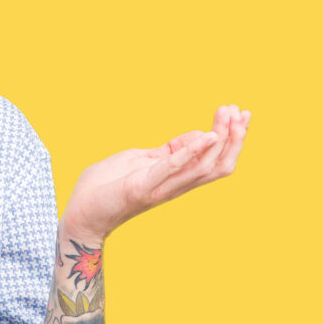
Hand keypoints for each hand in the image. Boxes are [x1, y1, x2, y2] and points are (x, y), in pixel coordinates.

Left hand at [61, 104, 250, 244]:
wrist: (79, 212)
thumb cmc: (106, 186)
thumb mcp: (140, 159)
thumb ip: (169, 150)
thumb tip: (199, 135)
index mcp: (173, 178)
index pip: (212, 158)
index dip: (229, 136)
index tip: (238, 111)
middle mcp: (173, 186)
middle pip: (217, 165)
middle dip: (234, 138)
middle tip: (243, 112)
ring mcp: (159, 188)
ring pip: (203, 168)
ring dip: (220, 140)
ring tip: (229, 116)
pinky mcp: (141, 187)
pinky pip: (171, 169)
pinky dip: (190, 152)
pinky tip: (206, 135)